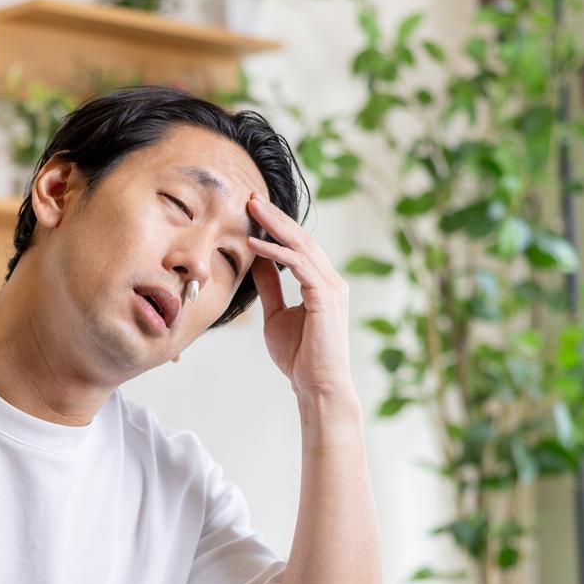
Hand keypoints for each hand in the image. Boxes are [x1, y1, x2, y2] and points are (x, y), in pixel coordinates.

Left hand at [246, 193, 354, 401]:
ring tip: (251, 209)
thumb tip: (257, 260)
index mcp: (321, 283)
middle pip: (302, 238)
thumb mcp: (276, 315)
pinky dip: (276, 253)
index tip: (254, 210)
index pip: (299, 245)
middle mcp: (331, 280)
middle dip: (276, 216)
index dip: (278, 226)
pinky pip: (299, 266)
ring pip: (302, 246)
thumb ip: (270, 287)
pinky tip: (255, 244)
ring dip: (275, 226)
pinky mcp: (325, 297)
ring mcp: (331, 287)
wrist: (317, 386)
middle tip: (252, 197)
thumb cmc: (300, 357)